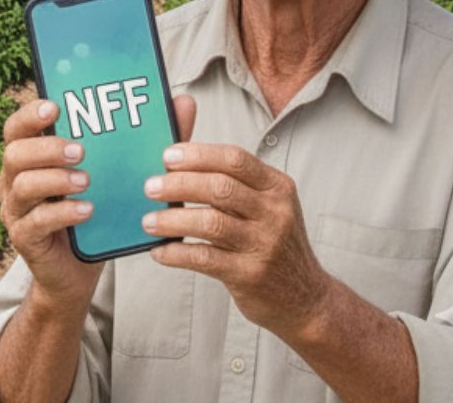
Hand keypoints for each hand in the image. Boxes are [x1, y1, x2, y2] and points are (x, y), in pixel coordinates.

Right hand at [0, 92, 198, 307]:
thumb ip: (148, 140)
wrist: (76, 273)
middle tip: (81, 151)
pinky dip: (63, 213)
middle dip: (47, 147)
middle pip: (14, 152)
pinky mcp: (25, 238)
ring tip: (86, 180)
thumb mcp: (118, 177)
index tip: (55, 107)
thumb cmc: (95, 216)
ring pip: (23, 184)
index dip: (31, 114)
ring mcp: (17, 210)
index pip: (17, 127)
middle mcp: (15, 180)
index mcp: (31, 158)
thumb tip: (183, 101)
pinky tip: (87, 211)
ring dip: (55, 179)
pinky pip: (36, 221)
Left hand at [142, 130, 331, 337]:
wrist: (305, 298)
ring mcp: (265, 244)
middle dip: (178, 184)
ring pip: (210, 222)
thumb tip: (174, 166)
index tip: (166, 157)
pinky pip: (204, 258)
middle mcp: (276, 212)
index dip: (197, 155)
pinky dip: (176, 253)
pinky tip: (159, 252)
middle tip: (149, 187)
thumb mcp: (267, 207)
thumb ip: (233, 185)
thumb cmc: (272, 243)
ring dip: (171, 220)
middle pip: (219, 187)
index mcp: (277, 187)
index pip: (234, 159)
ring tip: (148, 222)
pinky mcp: (250, 274)